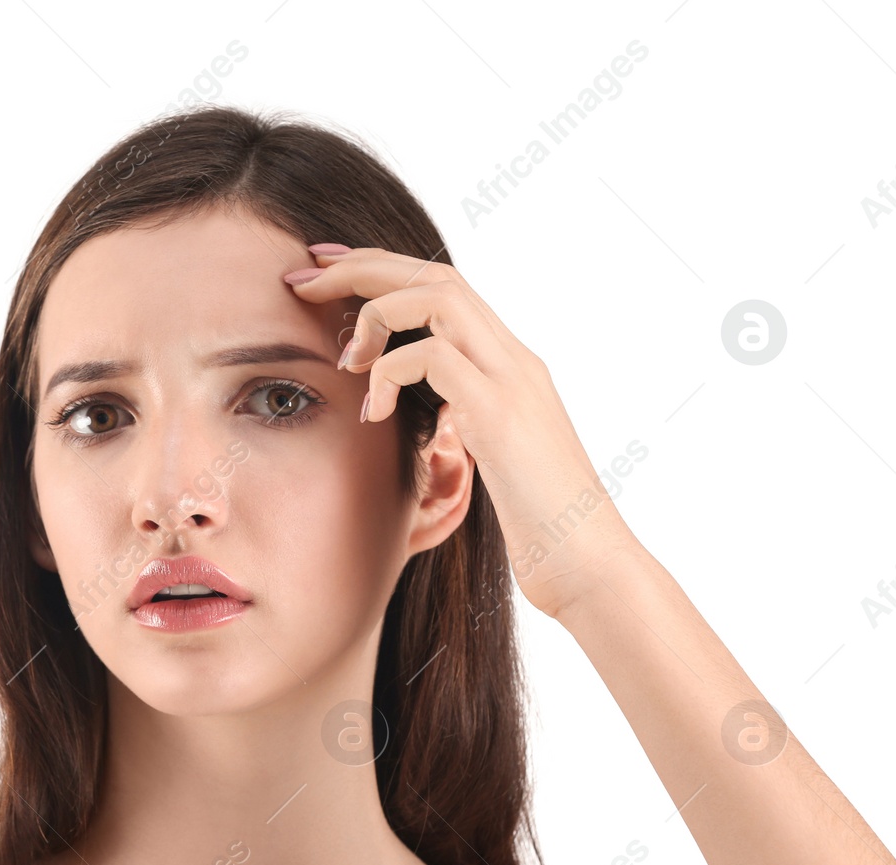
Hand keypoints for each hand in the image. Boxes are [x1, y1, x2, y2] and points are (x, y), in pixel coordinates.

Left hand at [285, 245, 641, 619]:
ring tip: (342, 356)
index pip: (444, 289)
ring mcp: (512, 382)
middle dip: (362, 266)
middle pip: (436, 274)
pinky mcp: (501, 415)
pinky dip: (389, 373)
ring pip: (438, 296)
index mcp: (509, 368)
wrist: (591, 567)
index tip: (326, 270)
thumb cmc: (539, 529)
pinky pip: (433, 356)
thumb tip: (428, 419)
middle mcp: (514, 361)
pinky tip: (370, 414)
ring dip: (376, 312)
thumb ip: (462, 424)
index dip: (382, 270)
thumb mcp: (491, 461)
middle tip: (304, 275)